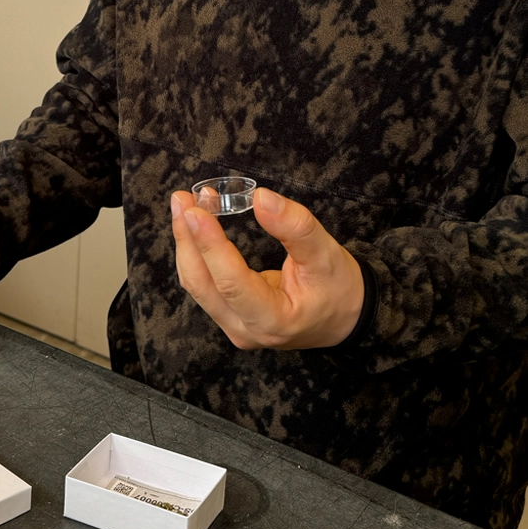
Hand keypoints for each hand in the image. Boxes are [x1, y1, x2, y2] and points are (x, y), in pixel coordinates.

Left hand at [170, 187, 364, 348]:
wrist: (346, 317)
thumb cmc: (339, 288)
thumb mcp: (327, 254)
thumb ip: (296, 227)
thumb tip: (261, 198)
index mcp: (275, 321)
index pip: (231, 283)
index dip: (210, 246)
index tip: (195, 211)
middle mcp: (246, 330)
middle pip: (203, 284)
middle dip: (189, 239)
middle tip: (183, 200)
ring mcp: (233, 326)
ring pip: (197, 284)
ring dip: (188, 242)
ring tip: (185, 204)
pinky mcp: (228, 316)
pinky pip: (203, 283)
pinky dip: (196, 252)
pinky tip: (195, 224)